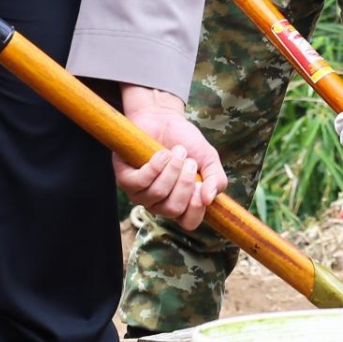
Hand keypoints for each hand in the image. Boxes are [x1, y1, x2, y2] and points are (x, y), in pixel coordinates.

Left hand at [117, 86, 226, 227]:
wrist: (164, 118)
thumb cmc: (186, 141)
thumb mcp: (208, 159)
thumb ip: (217, 179)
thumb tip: (210, 198)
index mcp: (181, 202)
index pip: (188, 223)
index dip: (196, 209)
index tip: (201, 186)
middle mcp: (159, 203)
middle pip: (173, 209)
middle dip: (184, 182)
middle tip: (189, 161)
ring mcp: (141, 194)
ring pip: (157, 194)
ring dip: (171, 169)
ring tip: (176, 151)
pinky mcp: (125, 180)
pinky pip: (140, 182)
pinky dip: (155, 166)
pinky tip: (162, 154)